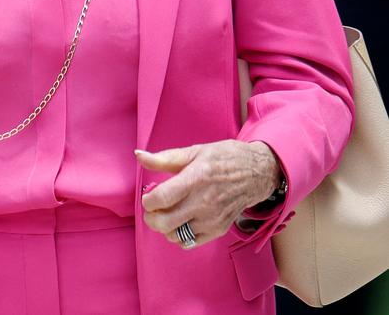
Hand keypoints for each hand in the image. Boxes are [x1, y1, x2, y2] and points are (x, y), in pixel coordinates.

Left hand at [136, 139, 280, 248]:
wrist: (256, 173)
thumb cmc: (223, 159)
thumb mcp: (194, 151)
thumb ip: (164, 158)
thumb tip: (139, 155)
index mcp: (196, 178)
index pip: (163, 198)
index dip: (148, 201)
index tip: (148, 196)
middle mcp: (204, 202)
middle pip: (165, 222)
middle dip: (151, 217)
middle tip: (152, 209)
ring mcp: (212, 219)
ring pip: (175, 235)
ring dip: (164, 228)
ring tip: (167, 214)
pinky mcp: (218, 230)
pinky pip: (190, 242)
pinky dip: (179, 235)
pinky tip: (180, 221)